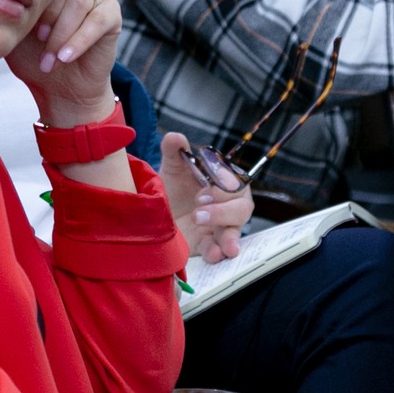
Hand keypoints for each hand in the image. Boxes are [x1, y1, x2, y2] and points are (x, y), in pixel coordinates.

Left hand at [7, 0, 121, 126]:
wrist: (59, 90)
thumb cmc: (34, 60)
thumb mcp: (13, 33)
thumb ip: (6, 10)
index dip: (33, 0)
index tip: (25, 29)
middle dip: (48, 16)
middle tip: (38, 42)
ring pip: (79, 2)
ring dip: (62, 33)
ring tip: (51, 59)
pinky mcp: (111, 15)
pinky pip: (98, 19)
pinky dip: (80, 39)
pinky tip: (67, 57)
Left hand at [161, 133, 250, 264]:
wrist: (152, 213)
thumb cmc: (170, 187)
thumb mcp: (170, 168)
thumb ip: (173, 151)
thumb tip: (175, 137)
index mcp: (222, 184)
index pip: (234, 184)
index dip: (222, 189)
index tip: (202, 192)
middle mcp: (226, 206)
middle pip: (241, 209)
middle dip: (223, 212)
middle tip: (197, 213)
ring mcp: (218, 227)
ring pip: (234, 232)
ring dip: (230, 238)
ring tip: (226, 247)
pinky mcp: (206, 245)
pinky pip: (217, 250)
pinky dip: (217, 253)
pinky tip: (214, 255)